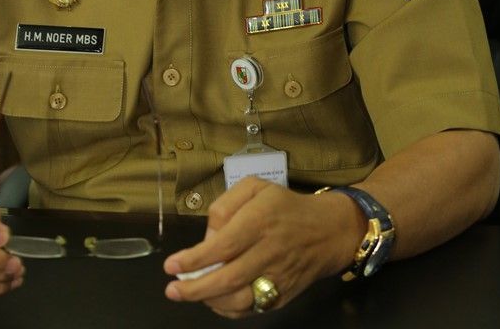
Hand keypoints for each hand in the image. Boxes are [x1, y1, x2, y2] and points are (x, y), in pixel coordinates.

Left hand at [164, 177, 360, 318]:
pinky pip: (253, 309)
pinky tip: (214, 301)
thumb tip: (209, 235)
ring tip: (190, 294)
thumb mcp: (255, 188)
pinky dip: (230, 311)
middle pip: (229, 278)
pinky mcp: (284, 295)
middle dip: (195, 288)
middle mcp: (269, 251)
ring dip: (210, 301)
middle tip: (172, 290)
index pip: (223, 245)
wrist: (328, 230)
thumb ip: (226, 204)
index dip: (195, 259)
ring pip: (240, 300)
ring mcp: (278, 277)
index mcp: (260, 221)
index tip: (171, 265)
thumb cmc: (285, 206)